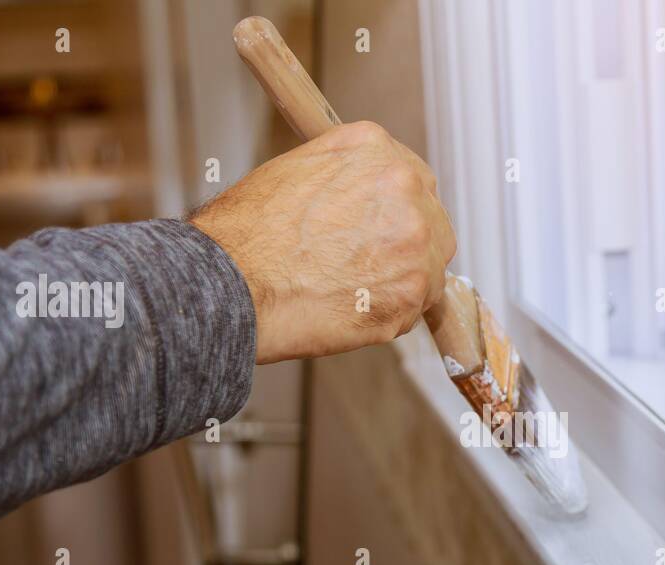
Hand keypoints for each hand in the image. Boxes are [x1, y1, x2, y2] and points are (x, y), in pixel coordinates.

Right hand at [190, 121, 456, 362]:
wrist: (232, 282)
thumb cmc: (248, 233)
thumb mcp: (297, 171)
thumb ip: (348, 178)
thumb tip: (367, 200)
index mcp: (375, 149)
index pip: (414, 181)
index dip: (398, 211)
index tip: (384, 230)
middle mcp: (405, 186)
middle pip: (432, 222)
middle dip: (407, 247)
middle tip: (369, 267)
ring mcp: (415, 240)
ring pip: (430, 268)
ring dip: (401, 283)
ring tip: (352, 292)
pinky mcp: (414, 292)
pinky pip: (416, 307)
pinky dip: (390, 315)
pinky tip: (350, 310)